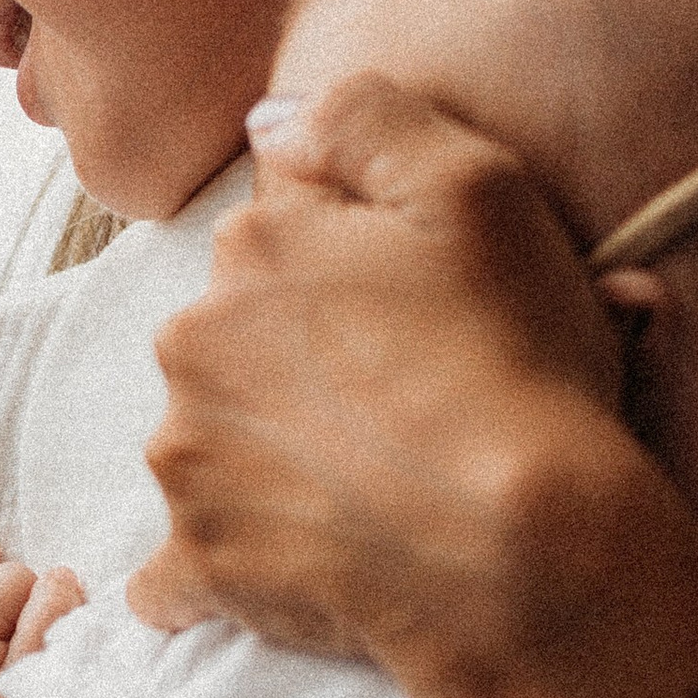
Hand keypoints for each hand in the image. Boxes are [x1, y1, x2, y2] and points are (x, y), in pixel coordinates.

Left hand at [132, 80, 634, 672]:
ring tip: (367, 494)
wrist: (521, 553)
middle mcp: (193, 340)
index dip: (346, 272)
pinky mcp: (198, 561)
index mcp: (254, 245)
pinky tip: (274, 578)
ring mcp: (187, 455)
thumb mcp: (476, 186)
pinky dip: (215, 574)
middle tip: (398, 409)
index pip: (280, 234)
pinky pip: (175, 575)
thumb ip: (365, 119)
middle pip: (235, 339)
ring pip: (212, 441)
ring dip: (266, 461)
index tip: (403, 315)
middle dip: (293, 366)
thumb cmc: (513, 368)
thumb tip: (276, 122)